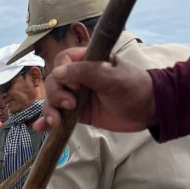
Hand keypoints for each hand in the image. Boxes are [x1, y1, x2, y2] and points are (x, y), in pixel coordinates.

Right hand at [34, 47, 156, 133]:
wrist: (148, 110)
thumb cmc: (133, 87)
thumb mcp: (111, 77)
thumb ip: (85, 73)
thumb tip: (57, 73)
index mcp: (86, 61)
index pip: (62, 61)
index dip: (62, 73)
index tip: (73, 85)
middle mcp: (78, 77)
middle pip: (53, 81)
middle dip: (55, 94)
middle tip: (70, 104)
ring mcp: (76, 96)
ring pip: (52, 99)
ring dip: (49, 109)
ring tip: (56, 121)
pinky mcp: (78, 113)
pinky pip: (59, 114)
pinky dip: (48, 120)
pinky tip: (41, 127)